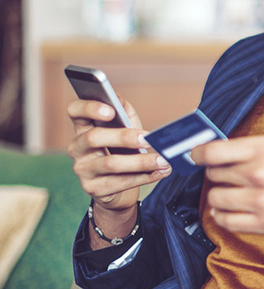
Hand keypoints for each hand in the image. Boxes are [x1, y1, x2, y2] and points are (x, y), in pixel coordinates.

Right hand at [67, 97, 170, 216]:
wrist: (116, 188)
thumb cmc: (121, 151)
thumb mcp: (123, 129)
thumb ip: (123, 113)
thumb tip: (120, 100)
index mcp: (83, 128)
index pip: (75, 111)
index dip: (89, 108)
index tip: (110, 110)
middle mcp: (77, 148)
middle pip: (94, 138)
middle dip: (124, 137)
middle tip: (148, 139)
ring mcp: (83, 169)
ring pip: (111, 163)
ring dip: (141, 161)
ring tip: (163, 160)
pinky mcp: (93, 188)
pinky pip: (121, 182)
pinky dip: (145, 176)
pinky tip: (161, 171)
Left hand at [193, 132, 263, 237]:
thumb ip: (256, 144)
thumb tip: (226, 148)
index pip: (212, 152)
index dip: (198, 154)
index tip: (197, 156)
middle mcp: (259, 174)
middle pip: (213, 174)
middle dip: (218, 174)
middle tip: (228, 175)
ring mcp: (261, 201)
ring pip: (216, 199)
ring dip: (220, 196)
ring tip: (232, 194)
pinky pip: (226, 221)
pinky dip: (223, 215)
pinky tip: (232, 210)